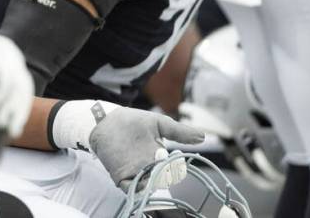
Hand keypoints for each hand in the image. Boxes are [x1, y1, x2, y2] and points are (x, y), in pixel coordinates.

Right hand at [0, 20, 33, 137]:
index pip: (23, 87)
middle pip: (23, 87)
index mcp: (10, 56)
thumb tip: (1, 119)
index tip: (14, 129)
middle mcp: (10, 50)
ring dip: (8, 107)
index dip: (20, 109)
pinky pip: (1, 80)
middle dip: (18, 112)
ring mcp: (1, 50)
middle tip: (12, 133)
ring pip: (15, 85)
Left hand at [51, 100, 203, 189]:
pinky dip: (138, 189)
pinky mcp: (121, 176)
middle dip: (165, 175)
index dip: (176, 167)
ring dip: (153, 183)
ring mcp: (136, 173)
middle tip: (162, 163)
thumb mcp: (159, 124)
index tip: (175, 158)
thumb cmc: (133, 121)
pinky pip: (132, 189)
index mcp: (161, 158)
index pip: (173, 169)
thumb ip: (179, 131)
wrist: (107, 119)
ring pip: (149, 186)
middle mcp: (150, 168)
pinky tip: (142, 182)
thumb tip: (203, 137)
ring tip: (154, 173)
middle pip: (163, 180)